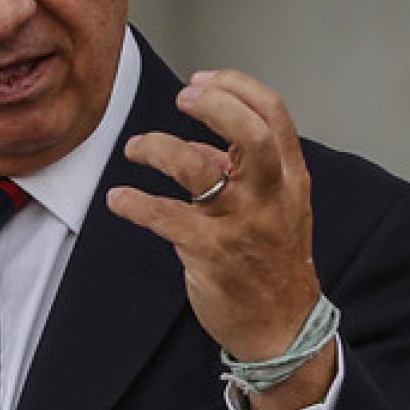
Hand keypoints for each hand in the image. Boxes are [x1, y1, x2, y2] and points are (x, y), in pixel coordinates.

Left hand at [106, 70, 334, 409]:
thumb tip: (197, 144)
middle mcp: (271, 196)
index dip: (236, 88)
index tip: (201, 81)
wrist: (282, 328)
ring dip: (158, 148)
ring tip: (135, 148)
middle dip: (213, 106)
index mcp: (290, 178)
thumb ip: (239, 172)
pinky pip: (165, 217)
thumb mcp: (274, 208)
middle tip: (181, 98)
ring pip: (198, 168)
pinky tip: (119, 199)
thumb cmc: (272, 262)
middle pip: (250, 133)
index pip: (274, 115)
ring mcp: (242, 225)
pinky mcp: (211, 253)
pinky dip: (135, 203)